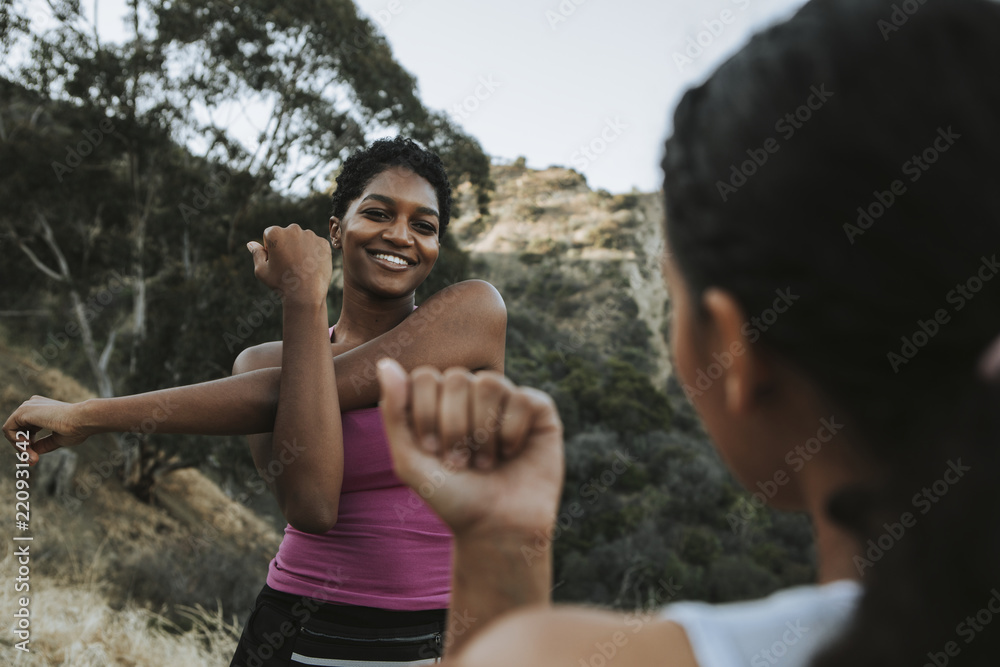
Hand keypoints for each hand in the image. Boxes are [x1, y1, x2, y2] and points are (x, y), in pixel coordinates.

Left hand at [3, 396, 93, 464]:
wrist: (83, 420)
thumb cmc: (77, 428)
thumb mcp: (56, 439)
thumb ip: (42, 444)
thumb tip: (30, 454)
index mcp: (42, 409)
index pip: (25, 428)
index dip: (28, 445)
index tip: (35, 458)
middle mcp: (33, 405)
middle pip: (16, 429)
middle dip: (23, 447)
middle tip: (32, 460)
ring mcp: (27, 406)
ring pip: (11, 430)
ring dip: (20, 447)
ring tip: (31, 455)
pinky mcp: (23, 411)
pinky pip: (8, 430)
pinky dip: (16, 442)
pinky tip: (28, 446)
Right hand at [247, 224, 331, 305]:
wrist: (306, 294)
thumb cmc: (281, 283)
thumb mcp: (261, 271)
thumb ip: (256, 254)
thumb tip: (251, 244)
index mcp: (275, 233)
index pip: (269, 234)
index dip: (270, 248)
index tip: (276, 261)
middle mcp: (293, 229)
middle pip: (287, 234)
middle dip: (286, 245)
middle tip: (289, 265)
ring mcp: (310, 235)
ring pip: (302, 239)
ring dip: (300, 248)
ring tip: (300, 267)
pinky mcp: (323, 243)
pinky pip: (316, 245)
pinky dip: (314, 254)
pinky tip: (311, 267)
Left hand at [377, 359, 563, 539]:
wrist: (495, 528)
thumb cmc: (452, 497)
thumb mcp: (409, 459)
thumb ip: (394, 411)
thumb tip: (385, 364)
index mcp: (441, 400)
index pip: (426, 377)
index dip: (426, 414)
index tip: (432, 451)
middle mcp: (473, 394)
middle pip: (457, 377)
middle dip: (454, 426)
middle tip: (459, 462)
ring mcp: (506, 399)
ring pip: (490, 382)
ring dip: (483, 430)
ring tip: (484, 462)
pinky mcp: (539, 410)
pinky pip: (523, 398)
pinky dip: (512, 432)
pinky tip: (511, 453)